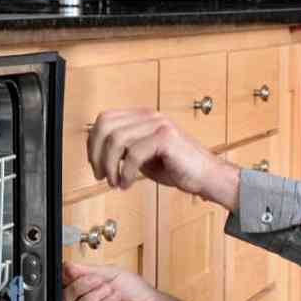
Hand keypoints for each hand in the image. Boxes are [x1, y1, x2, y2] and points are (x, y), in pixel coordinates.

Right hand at [61, 262, 207, 300]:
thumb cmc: (136, 293)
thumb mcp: (110, 274)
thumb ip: (87, 271)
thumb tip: (67, 266)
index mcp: (82, 299)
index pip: (61, 291)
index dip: (64, 280)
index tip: (73, 270)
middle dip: (77, 288)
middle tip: (97, 280)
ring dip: (88, 297)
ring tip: (108, 289)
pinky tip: (113, 299)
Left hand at [87, 108, 239, 210]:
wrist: (207, 177)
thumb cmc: (179, 168)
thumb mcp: (144, 156)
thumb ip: (124, 150)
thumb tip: (98, 153)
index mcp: (143, 117)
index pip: (106, 119)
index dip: (93, 142)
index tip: (94, 163)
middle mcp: (150, 116)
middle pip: (106, 126)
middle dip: (97, 153)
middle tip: (100, 174)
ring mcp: (158, 125)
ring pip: (117, 140)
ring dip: (110, 165)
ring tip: (115, 182)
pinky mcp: (165, 138)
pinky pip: (134, 154)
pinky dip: (125, 173)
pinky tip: (127, 183)